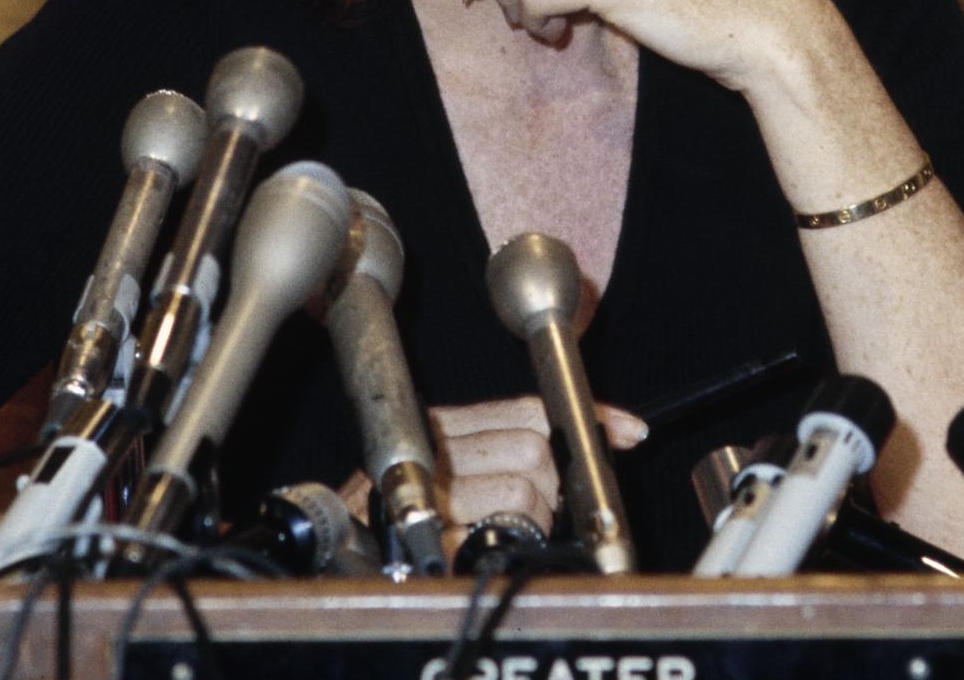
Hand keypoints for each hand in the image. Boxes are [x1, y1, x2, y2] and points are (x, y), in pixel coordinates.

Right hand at [341, 395, 644, 562]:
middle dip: (548, 485)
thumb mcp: (448, 465)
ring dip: (528, 520)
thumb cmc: (397, 512)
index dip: (588, 418)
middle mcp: (437, 450)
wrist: (335, 554)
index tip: (628, 430)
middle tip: (528, 509)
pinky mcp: (433, 537)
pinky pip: (501, 532)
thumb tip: (600, 433)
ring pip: (525, 490)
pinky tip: (483, 549)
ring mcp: (435, 492)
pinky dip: (508, 544)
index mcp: (442, 427)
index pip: (530, 408)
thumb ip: (504, 442)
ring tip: (495, 532)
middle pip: (535, 449)